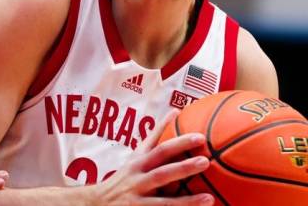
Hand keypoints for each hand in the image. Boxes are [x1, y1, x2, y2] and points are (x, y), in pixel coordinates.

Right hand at [90, 110, 213, 204]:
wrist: (98, 202)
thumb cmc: (125, 176)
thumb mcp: (136, 155)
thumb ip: (155, 136)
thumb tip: (175, 111)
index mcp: (139, 163)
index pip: (159, 148)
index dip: (178, 141)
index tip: (200, 135)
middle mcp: (137, 180)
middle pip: (162, 172)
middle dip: (183, 167)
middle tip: (205, 162)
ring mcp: (137, 199)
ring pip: (163, 201)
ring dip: (187, 201)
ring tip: (209, 198)